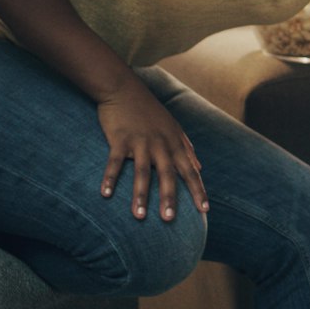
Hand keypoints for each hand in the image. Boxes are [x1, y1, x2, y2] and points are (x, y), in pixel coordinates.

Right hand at [96, 89, 207, 221]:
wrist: (124, 89)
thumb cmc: (150, 111)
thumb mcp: (174, 128)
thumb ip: (187, 148)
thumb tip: (200, 167)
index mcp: (175, 143)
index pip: (190, 171)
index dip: (198, 190)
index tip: (204, 211)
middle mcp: (160, 144)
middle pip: (167, 174)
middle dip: (169, 197)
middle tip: (170, 219)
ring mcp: (140, 142)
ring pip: (141, 172)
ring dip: (140, 195)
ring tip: (139, 216)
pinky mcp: (119, 139)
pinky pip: (114, 162)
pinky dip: (110, 178)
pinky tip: (105, 194)